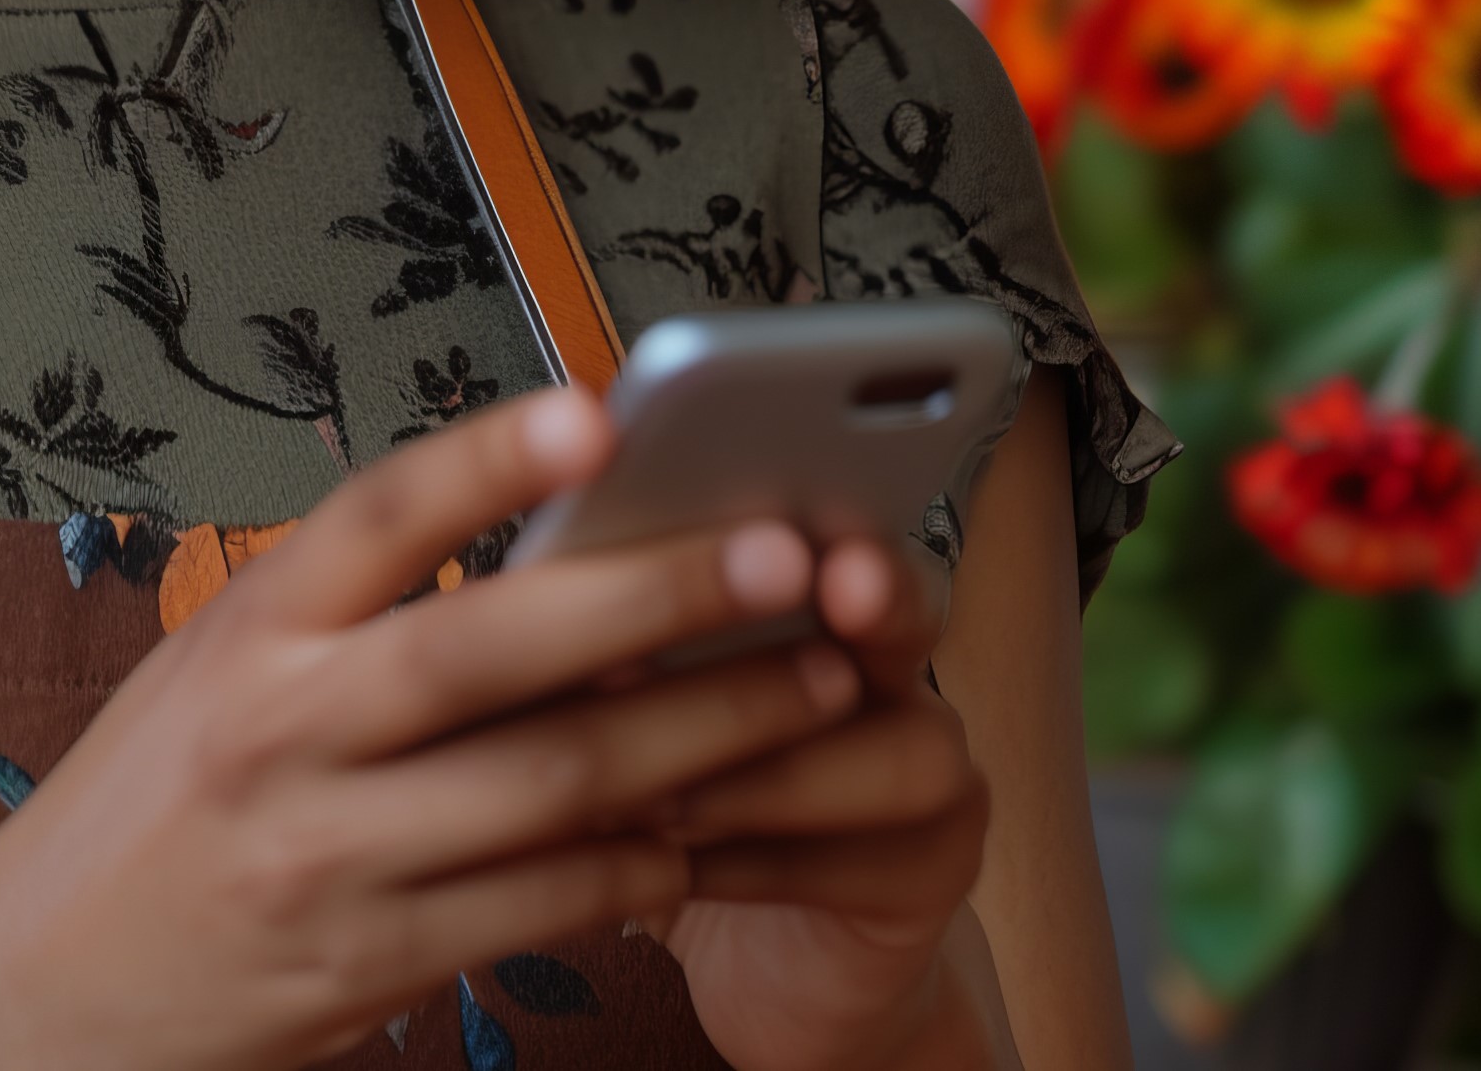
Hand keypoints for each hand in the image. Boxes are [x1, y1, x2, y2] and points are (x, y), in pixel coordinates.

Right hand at [0, 388, 873, 1070]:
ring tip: (818, 689)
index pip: (378, 518)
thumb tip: (540, 530)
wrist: (32, 998)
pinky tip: (708, 823)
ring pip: (555, 782)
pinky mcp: (371, 961)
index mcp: (245, 633)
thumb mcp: (212, 674)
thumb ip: (348, 612)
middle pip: (495, 648)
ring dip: (706, 734)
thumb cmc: (146, 812)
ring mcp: (330, 855)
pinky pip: (547, 900)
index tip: (603, 411)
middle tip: (791, 557)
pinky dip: (643, 858)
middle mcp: (283, 733)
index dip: (490, 459)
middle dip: (661, 597)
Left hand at [657, 537, 1003, 1070]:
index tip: (759, 511)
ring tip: (659, 794)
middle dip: (871, 595)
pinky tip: (671, 872)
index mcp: (818, 606)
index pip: (832, 529)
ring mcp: (939, 777)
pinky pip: (863, 864)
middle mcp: (897, 675)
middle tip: (824, 587)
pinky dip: (755, 866)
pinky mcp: (937, 879)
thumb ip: (610, 659)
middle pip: (910, 611)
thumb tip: (541, 600)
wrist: (762, 969)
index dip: (809, 518)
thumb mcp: (629, 727)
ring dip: (770, 772)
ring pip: (905, 754)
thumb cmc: (677, 817)